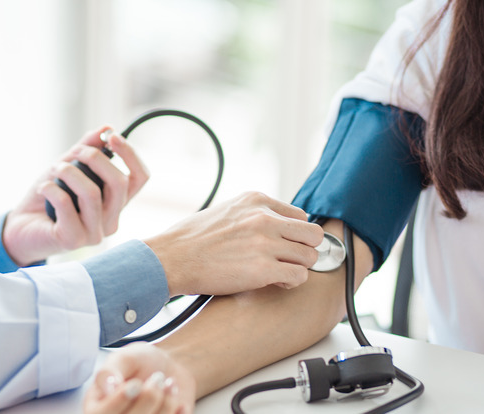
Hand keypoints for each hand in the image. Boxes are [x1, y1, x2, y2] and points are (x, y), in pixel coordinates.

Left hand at [2, 127, 149, 265]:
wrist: (19, 228)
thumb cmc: (47, 198)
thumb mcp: (68, 167)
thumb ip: (87, 149)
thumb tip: (106, 128)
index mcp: (116, 203)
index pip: (140, 178)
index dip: (131, 154)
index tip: (111, 137)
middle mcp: (111, 220)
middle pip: (120, 183)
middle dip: (96, 158)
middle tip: (76, 152)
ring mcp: (94, 233)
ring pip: (92, 193)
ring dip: (69, 172)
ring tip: (55, 169)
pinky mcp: (73, 240)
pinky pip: (66, 204)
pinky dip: (51, 188)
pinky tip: (43, 187)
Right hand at [83, 343, 195, 413]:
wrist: (168, 367)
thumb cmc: (141, 363)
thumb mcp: (124, 358)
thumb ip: (110, 371)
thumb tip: (107, 387)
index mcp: (97, 405)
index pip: (100, 413)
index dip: (120, 400)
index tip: (136, 383)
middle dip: (149, 397)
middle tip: (157, 377)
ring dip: (167, 401)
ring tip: (169, 383)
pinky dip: (179, 411)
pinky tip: (177, 400)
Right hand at [144, 192, 323, 295]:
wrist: (171, 258)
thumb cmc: (191, 239)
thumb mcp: (226, 210)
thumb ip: (253, 214)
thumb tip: (275, 225)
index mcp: (256, 200)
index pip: (301, 215)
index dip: (295, 234)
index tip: (284, 245)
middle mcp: (265, 218)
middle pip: (313, 234)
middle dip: (304, 250)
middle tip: (288, 261)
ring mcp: (265, 243)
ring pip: (310, 256)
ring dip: (298, 268)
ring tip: (279, 273)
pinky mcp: (263, 269)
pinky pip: (299, 276)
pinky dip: (291, 282)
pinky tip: (275, 283)